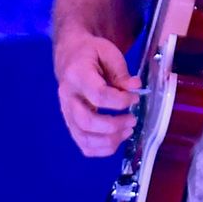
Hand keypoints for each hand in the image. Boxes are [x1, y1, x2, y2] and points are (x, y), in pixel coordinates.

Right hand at [55, 33, 140, 156]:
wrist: (70, 56)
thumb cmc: (91, 53)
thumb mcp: (108, 52)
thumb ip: (121, 72)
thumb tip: (136, 88)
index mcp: (77, 75)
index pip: (98, 95)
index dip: (120, 101)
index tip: (135, 98)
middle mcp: (67, 98)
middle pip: (87, 121)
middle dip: (114, 125)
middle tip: (133, 120)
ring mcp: (66, 113)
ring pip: (83, 137)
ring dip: (109, 140)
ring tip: (128, 131)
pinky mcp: (70, 123)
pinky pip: (82, 144)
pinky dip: (100, 149)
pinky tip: (117, 140)